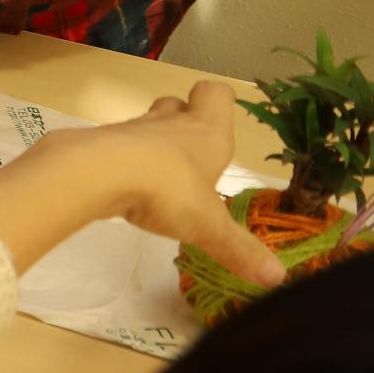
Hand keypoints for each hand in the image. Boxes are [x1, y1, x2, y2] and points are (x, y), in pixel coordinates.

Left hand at [0, 81, 284, 284]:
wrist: (95, 172)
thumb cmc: (167, 189)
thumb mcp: (210, 226)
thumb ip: (241, 250)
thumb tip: (278, 277)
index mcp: (204, 133)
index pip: (214, 95)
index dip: (219, 101)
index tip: (223, 112)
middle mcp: (168, 124)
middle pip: (177, 105)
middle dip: (185, 121)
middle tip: (193, 154)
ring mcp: (129, 132)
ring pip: (145, 126)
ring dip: (153, 144)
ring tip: (161, 179)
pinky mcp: (98, 145)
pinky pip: (116, 147)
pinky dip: (124, 162)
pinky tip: (126, 189)